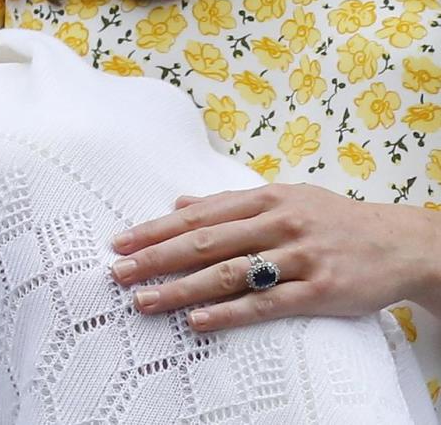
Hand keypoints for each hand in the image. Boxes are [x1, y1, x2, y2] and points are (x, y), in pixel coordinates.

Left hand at [109, 183, 440, 330]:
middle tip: (118, 272)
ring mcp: (299, 255)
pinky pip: (267, 303)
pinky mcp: (319, 289)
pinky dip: (230, 312)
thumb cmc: (331, 219)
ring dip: (182, 288)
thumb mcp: (283, 197)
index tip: (121, 242)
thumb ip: (230, 203)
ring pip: (229, 273)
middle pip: (205, 242)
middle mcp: (278, 221)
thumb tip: (180, 202)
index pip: (198, 215)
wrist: (399, 242)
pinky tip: (198, 321)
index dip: (156, 229)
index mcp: (265, 198)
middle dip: (156, 257)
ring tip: (145, 300)